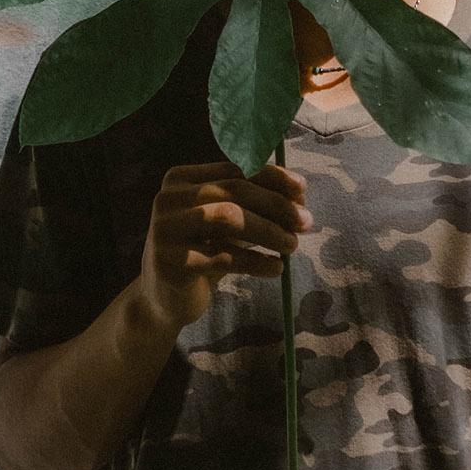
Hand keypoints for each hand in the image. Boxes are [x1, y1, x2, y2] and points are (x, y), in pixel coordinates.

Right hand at [133, 163, 310, 332]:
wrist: (164, 300)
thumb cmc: (202, 255)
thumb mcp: (225, 224)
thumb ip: (253, 205)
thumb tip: (299, 195)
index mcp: (180, 179)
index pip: (234, 169)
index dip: (273, 178)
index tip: (303, 191)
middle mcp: (168, 198)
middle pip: (234, 190)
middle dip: (276, 205)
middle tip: (306, 222)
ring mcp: (166, 229)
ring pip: (229, 218)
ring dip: (268, 231)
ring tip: (292, 246)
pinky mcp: (171, 261)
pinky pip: (224, 256)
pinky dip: (257, 262)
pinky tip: (276, 268)